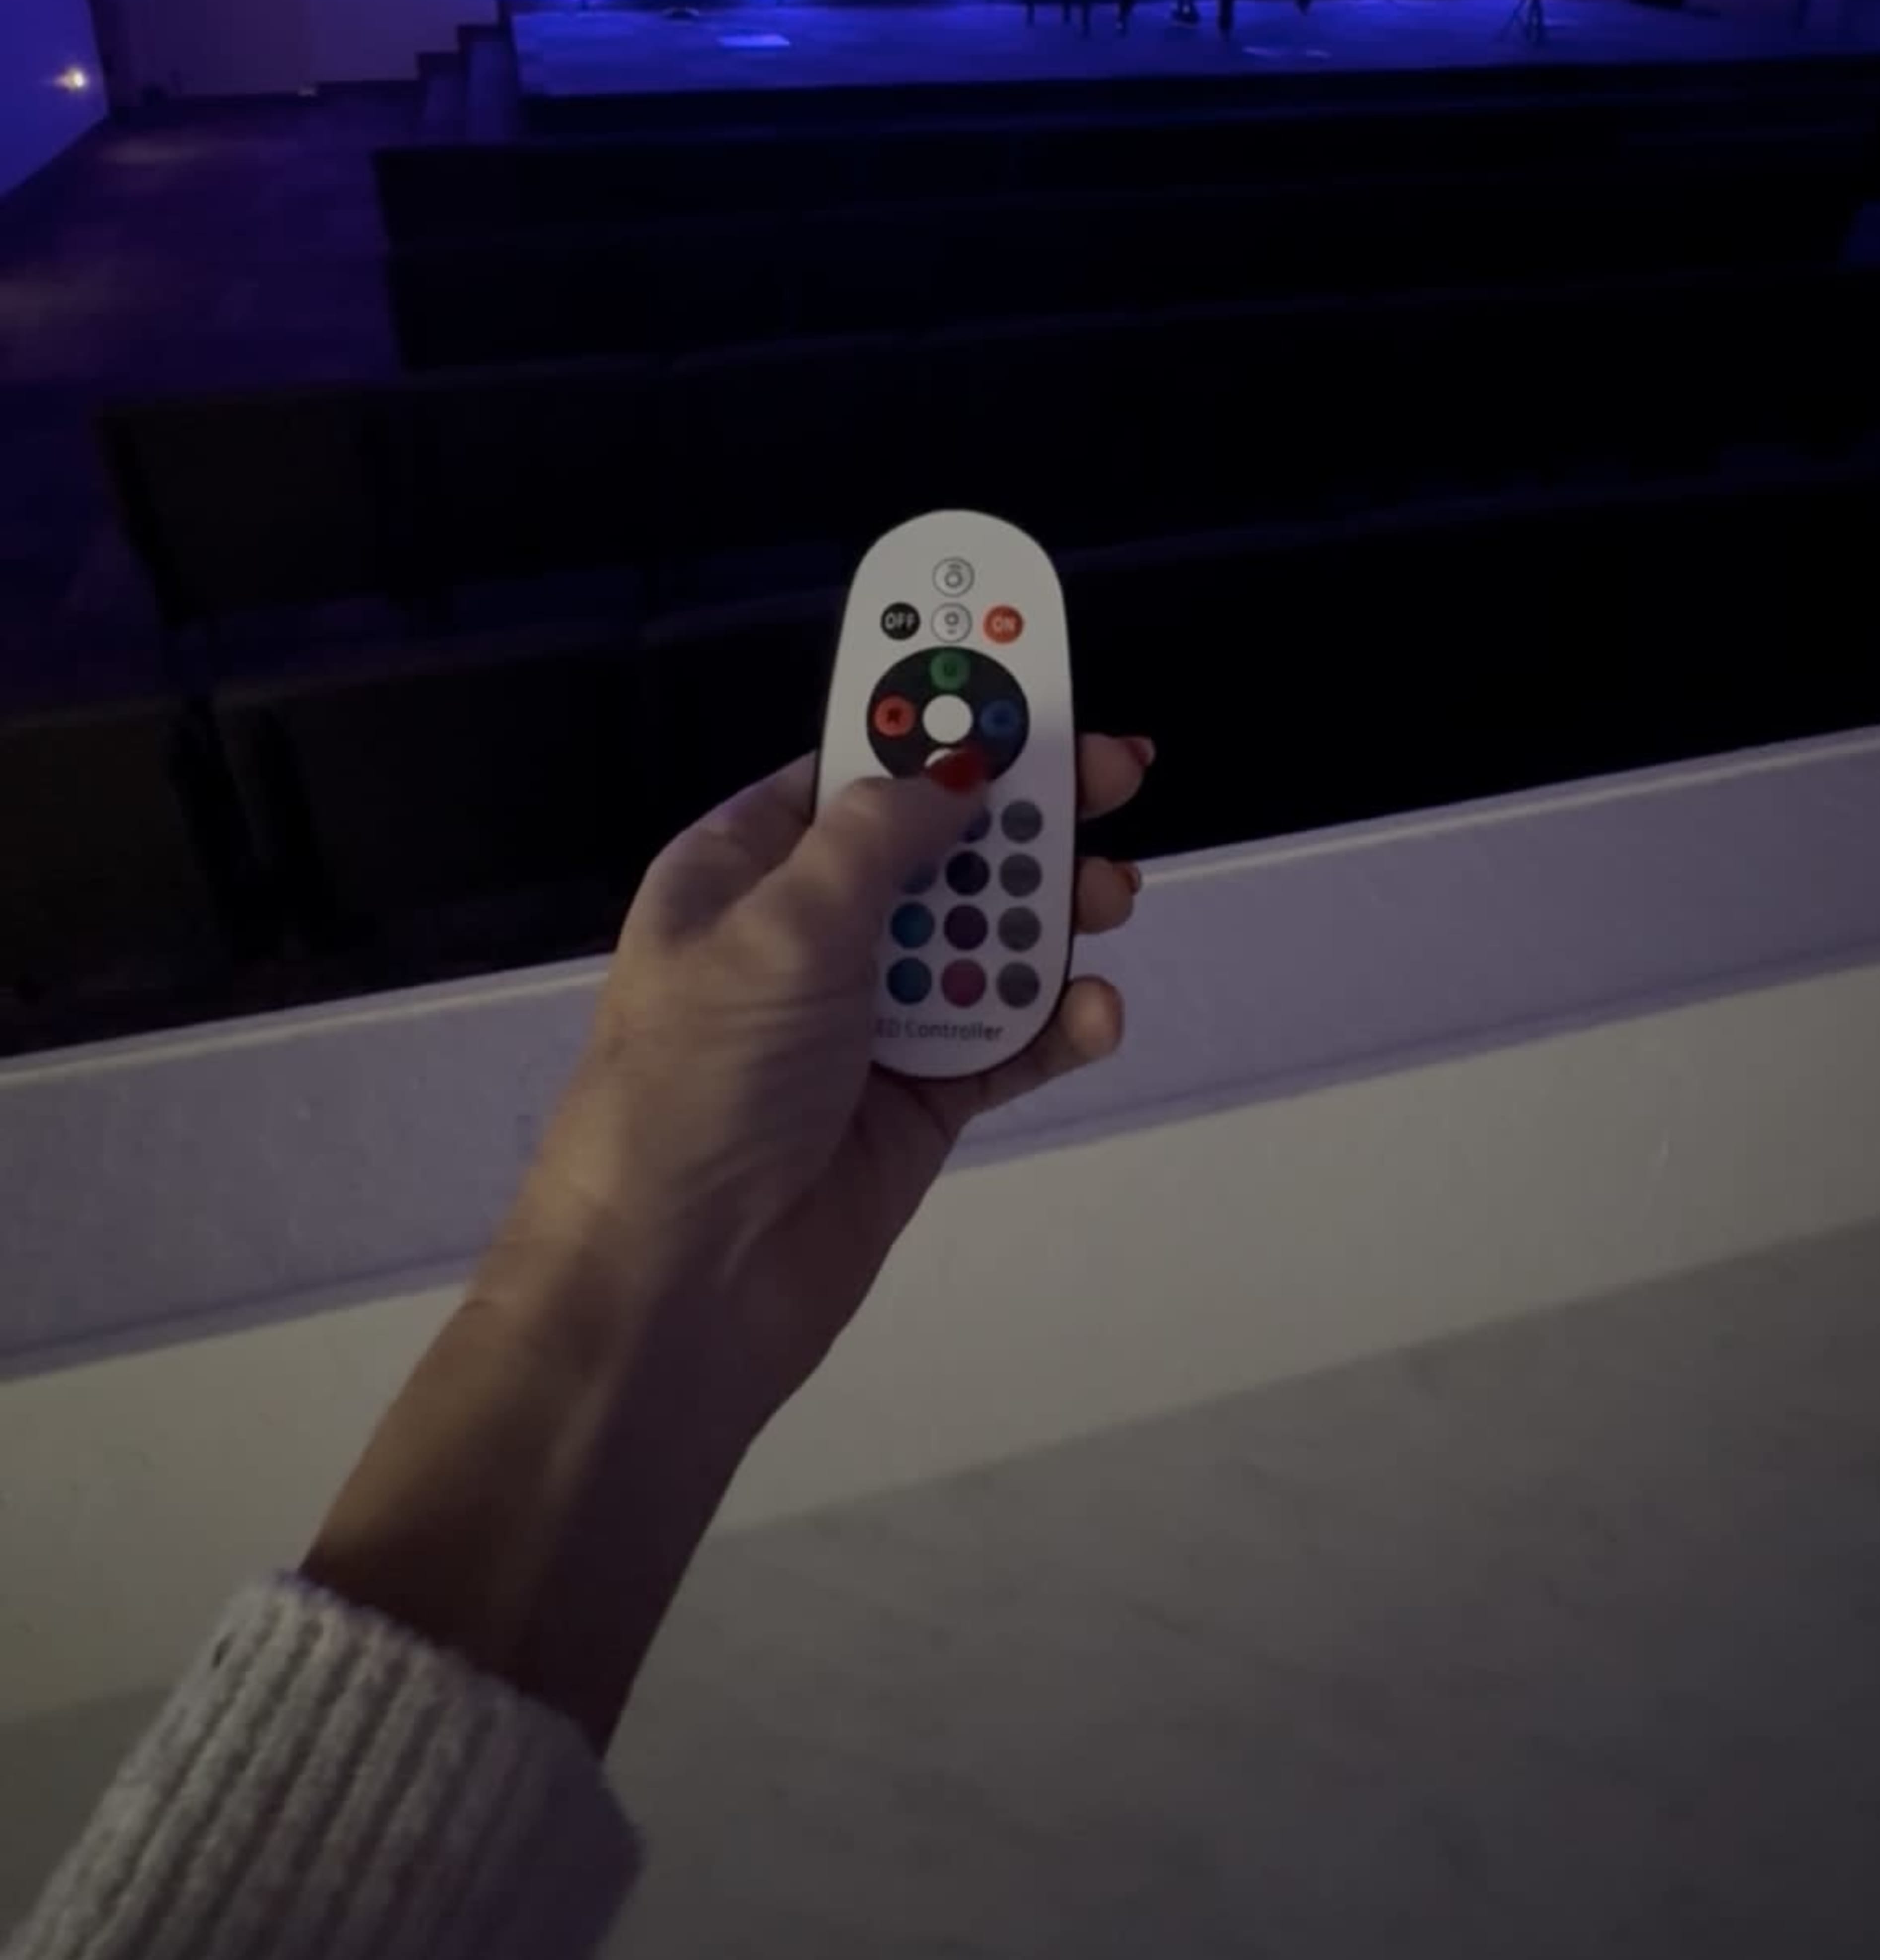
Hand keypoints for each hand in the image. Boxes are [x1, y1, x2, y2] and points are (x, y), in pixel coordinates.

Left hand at [307, 741, 1149, 1746]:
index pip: (851, 762)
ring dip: (1050, 914)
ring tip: (1112, 898)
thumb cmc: (699, 1083)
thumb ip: (876, 837)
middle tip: (1120, 771)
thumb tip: (947, 772)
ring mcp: (867, 1018)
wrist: (678, 1285)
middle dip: (1024, 809)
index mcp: (744, 868)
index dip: (935, 717)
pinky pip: (1003, 1040)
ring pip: (985, 937)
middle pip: (938, 843)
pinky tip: (1091, 1014)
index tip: (1025, 674)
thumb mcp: (778, 927)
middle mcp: (807, 933)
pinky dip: (1052, 1022)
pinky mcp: (916, 1101)